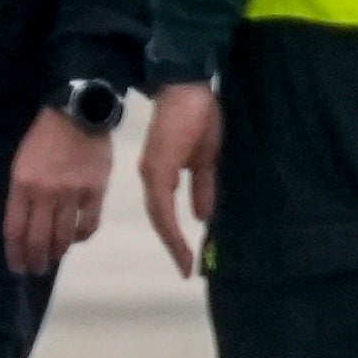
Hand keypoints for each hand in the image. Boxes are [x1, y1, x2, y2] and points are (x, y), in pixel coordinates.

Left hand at [2, 107, 112, 274]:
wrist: (78, 115)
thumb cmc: (43, 138)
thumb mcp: (21, 163)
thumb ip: (22, 194)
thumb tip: (25, 225)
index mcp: (22, 184)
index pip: (15, 229)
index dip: (15, 253)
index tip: (17, 266)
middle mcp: (46, 193)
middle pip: (38, 239)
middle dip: (35, 260)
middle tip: (36, 269)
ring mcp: (73, 194)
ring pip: (64, 237)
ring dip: (57, 253)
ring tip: (53, 259)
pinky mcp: (96, 193)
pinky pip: (88, 225)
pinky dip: (81, 237)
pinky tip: (75, 239)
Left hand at [140, 84, 223, 277]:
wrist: (188, 87)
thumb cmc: (197, 117)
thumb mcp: (204, 159)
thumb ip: (201, 186)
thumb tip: (202, 214)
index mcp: (161, 173)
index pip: (164, 212)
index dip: (174, 237)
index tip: (186, 261)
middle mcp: (152, 175)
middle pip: (160, 219)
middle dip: (173, 245)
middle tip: (186, 269)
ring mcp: (153, 172)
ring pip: (159, 215)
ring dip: (172, 241)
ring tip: (185, 263)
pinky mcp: (159, 166)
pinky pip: (163, 203)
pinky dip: (170, 226)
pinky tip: (179, 242)